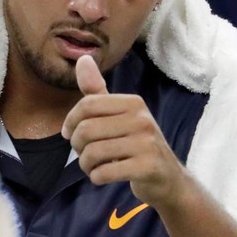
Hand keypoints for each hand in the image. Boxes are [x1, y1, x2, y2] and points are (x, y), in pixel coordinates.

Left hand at [61, 55, 183, 207]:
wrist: (168, 178)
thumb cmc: (137, 145)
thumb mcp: (119, 116)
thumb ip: (97, 91)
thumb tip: (82, 58)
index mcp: (133, 103)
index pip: (87, 104)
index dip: (70, 122)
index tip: (69, 135)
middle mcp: (142, 119)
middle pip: (86, 130)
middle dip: (77, 147)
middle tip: (84, 155)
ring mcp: (146, 143)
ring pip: (93, 153)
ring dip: (85, 165)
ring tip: (93, 167)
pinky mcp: (147, 167)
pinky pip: (104, 172)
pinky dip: (96, 177)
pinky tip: (102, 176)